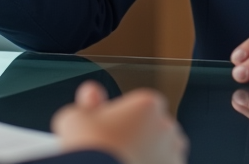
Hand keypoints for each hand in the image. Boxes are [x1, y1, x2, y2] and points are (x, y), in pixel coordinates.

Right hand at [53, 81, 187, 163]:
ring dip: (150, 153)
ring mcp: (173, 153)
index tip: (111, 128)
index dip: (125, 116)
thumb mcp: (76, 117)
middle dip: (140, 135)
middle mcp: (165, 126)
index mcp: (146, 104)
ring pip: (164, 149)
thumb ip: (87, 101)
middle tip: (116, 148)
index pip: (141, 104)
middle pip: (155, 126)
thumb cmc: (88, 149)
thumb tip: (91, 92)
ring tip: (123, 161)